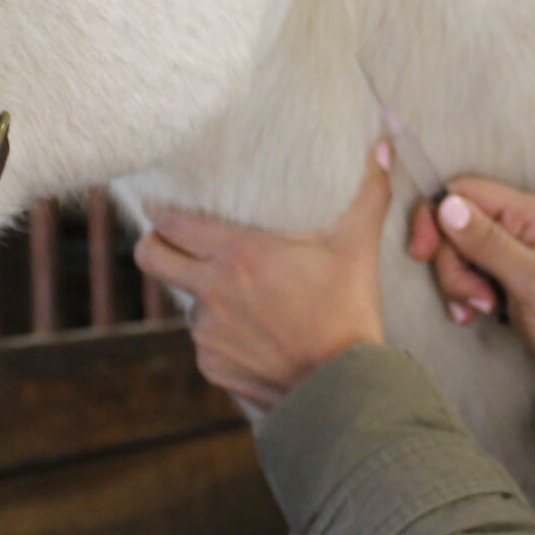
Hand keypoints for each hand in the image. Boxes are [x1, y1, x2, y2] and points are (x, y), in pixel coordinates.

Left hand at [135, 144, 395, 411]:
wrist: (341, 388)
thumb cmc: (348, 312)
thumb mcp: (358, 248)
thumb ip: (369, 193)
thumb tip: (384, 146)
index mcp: (238, 254)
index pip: (172, 223)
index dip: (160, 210)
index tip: (160, 205)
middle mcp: (212, 290)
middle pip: (150, 257)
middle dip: (153, 243)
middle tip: (167, 240)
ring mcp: (207, 331)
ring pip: (188, 302)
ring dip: (207, 297)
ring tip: (248, 301)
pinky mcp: (211, 364)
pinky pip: (207, 341)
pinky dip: (225, 336)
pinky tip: (258, 336)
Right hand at [407, 178, 534, 400]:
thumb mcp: (530, 281)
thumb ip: (488, 242)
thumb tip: (446, 204)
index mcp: (531, 212)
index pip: (463, 191)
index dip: (435, 218)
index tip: (422, 255)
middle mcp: (521, 222)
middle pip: (455, 224)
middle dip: (452, 263)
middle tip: (475, 298)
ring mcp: (514, 249)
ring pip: (458, 251)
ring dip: (458, 283)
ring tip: (482, 310)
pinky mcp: (507, 274)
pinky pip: (469, 272)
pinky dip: (464, 293)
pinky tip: (475, 315)